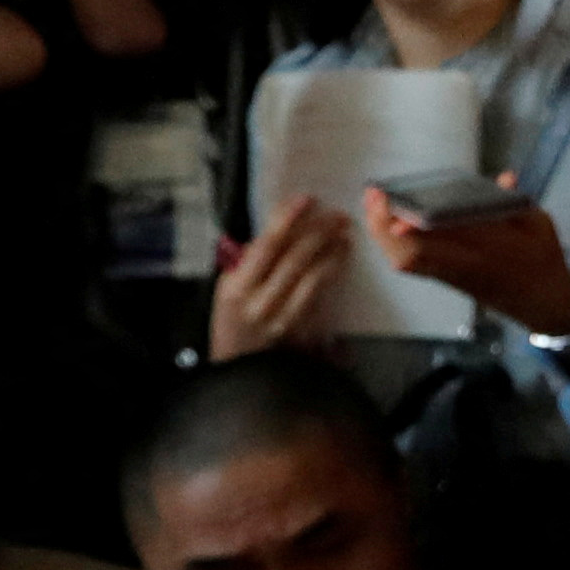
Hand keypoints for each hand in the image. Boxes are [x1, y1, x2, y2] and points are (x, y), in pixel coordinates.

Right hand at [213, 195, 350, 359]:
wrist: (241, 368)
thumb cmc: (230, 324)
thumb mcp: (225, 290)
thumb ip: (246, 262)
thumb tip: (274, 232)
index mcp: (236, 288)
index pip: (266, 245)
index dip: (287, 219)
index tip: (304, 200)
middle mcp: (259, 302)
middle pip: (294, 257)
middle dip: (318, 231)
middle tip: (336, 214)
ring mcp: (283, 317)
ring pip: (313, 276)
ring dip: (331, 250)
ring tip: (344, 233)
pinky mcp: (301, 329)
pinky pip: (320, 295)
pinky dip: (332, 272)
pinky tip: (341, 258)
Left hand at [363, 179, 569, 341]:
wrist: (543, 303)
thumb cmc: (544, 259)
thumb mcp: (539, 225)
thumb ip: (517, 202)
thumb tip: (506, 178)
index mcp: (492, 246)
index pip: (446, 232)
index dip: (416, 221)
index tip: (396, 204)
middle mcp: (466, 262)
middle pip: (413, 250)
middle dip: (386, 223)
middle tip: (376, 195)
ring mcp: (454, 275)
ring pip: (408, 260)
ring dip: (384, 235)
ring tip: (374, 205)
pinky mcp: (447, 281)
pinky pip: (414, 267)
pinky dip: (394, 246)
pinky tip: (385, 225)